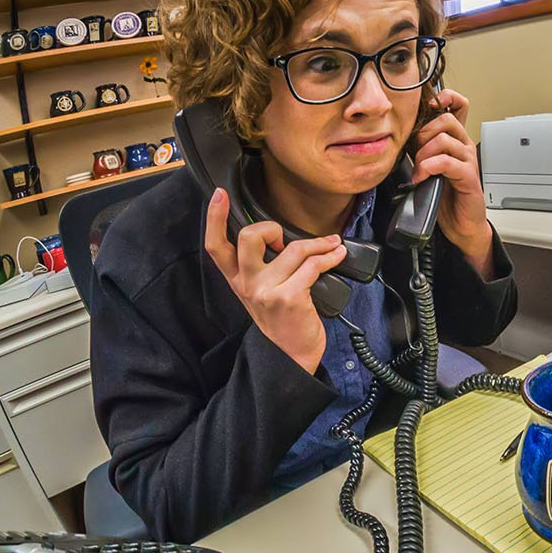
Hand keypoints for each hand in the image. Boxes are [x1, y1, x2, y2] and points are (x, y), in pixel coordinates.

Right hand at [204, 188, 346, 372]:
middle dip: (270, 227)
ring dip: (319, 244)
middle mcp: (247, 284)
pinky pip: (313, 265)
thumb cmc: (283, 322)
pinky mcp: (290, 297)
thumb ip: (261, 268)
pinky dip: (330, 256)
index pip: (216, 246)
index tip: (219, 194)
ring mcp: (267, 290)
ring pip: (294, 249)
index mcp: (237, 281)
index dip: (215, 218)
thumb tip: (282, 238)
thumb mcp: (262, 294)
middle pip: (249, 236)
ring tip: (331, 246)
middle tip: (284, 238)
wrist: (291, 357)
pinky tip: (337, 255)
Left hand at [411, 87, 494, 276]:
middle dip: (424, 133)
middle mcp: (464, 145)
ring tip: (418, 170)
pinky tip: (422, 178)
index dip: (446, 98)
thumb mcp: (426, 165)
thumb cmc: (443, 195)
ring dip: (424, 153)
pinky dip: (429, 167)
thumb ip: (418, 148)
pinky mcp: (468, 176)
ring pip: (444, 139)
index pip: (459, 105)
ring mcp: (468, 160)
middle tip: (415, 152)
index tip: (429, 106)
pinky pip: (447, 162)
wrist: (461, 224)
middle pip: (445, 119)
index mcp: (455, 139)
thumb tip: (397, 134)